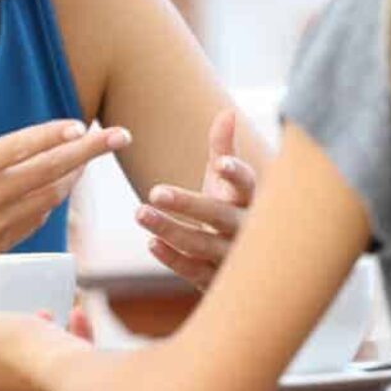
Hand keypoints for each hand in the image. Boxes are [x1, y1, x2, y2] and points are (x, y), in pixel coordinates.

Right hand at [0, 91, 130, 285]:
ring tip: (93, 156)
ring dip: (75, 175)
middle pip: (50, 170)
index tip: (82, 124)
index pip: (21, 147)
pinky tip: (62, 183)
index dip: (53, 135)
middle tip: (122, 136)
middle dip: (91, 152)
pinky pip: (36, 219)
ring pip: (50, 196)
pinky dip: (54, 199)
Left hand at [136, 109, 255, 289]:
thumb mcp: (229, 182)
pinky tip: (151, 243)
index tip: (219, 164)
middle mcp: (245, 229)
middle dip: (188, 204)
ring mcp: (232, 257)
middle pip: (218, 216)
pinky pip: (194, 271)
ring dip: (170, 230)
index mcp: (251, 200)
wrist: (250, 265)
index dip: (236, 174)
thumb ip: (224, 148)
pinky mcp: (216, 280)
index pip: (247, 185)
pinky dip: (173, 259)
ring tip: (139, 212)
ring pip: (202, 245)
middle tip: (154, 192)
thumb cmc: (233, 210)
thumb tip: (227, 111)